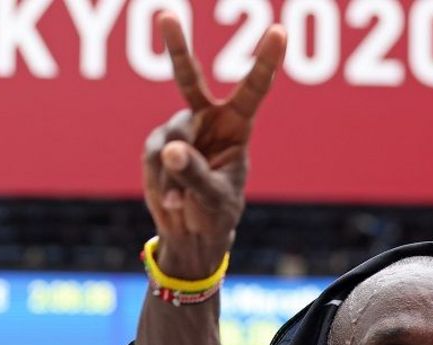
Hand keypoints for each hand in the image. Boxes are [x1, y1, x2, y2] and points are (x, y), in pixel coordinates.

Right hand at [142, 14, 285, 279]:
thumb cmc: (216, 214)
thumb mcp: (212, 200)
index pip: (253, 89)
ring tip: (183, 201)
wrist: (192, 235)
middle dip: (177, 47)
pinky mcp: (155, 145)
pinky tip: (171, 201)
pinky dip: (160, 183)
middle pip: (189, 79)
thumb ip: (194, 175)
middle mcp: (206, 120)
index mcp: (236, 126)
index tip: (279, 31)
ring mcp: (178, 130)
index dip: (265, 61)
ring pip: (169, 138)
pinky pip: (153, 157)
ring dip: (174, 175)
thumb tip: (169, 150)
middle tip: (166, 14)